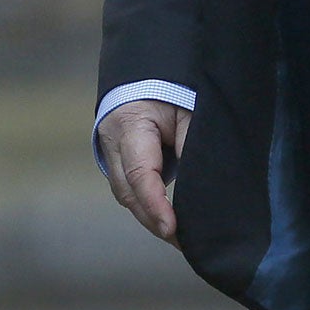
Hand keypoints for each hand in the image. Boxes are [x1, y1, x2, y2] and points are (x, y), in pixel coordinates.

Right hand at [97, 98, 190, 246]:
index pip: (140, 173)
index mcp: (129, 123)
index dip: (156, 205)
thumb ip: (190, 144)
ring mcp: (110, 150)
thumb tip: (199, 187)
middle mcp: (111, 141)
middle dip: (154, 220)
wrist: (148, 66)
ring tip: (180, 236)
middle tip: (186, 243)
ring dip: (150, 216)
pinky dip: (146, 204)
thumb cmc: (173, 84)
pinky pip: (129, 187)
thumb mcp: (188, 109)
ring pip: (126, 195)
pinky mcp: (116, 157)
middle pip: (129, 192)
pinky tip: (167, 217)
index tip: (173, 229)